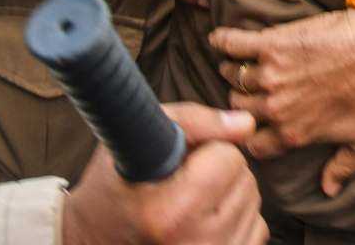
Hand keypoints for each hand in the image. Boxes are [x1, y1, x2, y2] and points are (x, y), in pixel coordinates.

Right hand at [61, 104, 266, 244]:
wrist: (97, 238)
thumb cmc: (118, 182)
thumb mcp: (141, 136)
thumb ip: (198, 121)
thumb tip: (248, 125)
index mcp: (172, 214)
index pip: (229, 158)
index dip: (206, 150)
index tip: (179, 163)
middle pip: (245, 181)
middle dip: (219, 174)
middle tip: (181, 185)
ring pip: (253, 204)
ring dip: (228, 197)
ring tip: (188, 204)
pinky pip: (256, 229)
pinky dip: (236, 220)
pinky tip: (202, 223)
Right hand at [210, 8, 354, 196]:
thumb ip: (345, 168)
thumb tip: (328, 189)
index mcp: (294, 133)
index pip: (254, 145)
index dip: (252, 136)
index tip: (254, 127)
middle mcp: (276, 107)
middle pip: (240, 110)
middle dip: (244, 103)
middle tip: (253, 92)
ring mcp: (271, 74)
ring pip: (235, 78)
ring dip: (236, 72)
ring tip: (243, 66)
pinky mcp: (271, 43)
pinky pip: (233, 43)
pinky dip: (223, 41)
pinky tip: (220, 40)